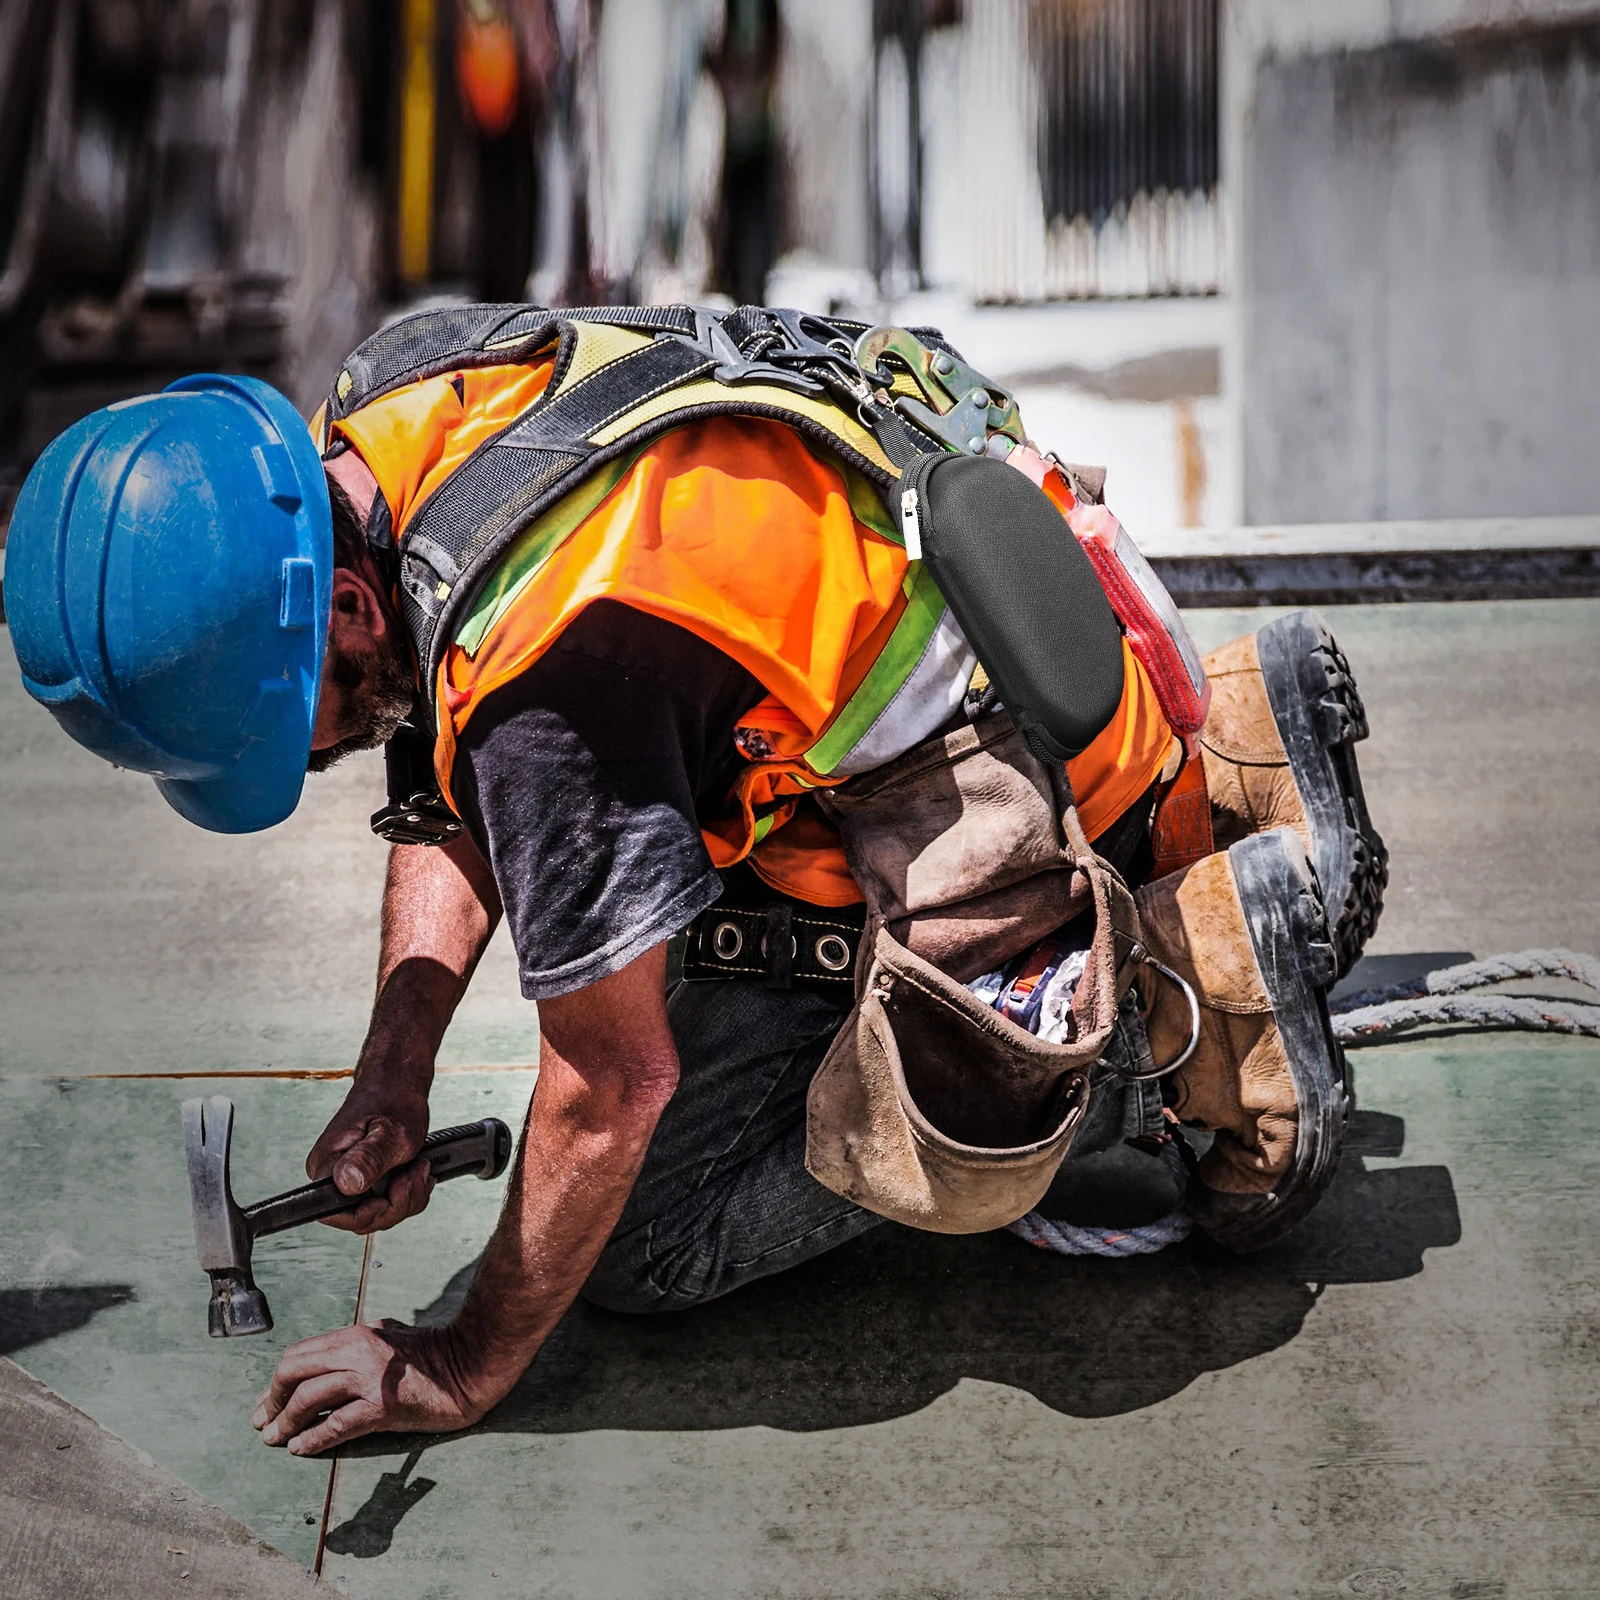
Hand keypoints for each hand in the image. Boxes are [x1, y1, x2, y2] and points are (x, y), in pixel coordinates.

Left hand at [253, 1320, 494, 1453]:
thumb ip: (360, 1345)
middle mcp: (358, 1352)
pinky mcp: (383, 1406)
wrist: (471, 1365)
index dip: (277, 1380)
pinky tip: (301, 1449)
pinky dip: (313, 1440)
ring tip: (274, 1440)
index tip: (268, 1400)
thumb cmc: (435, 1352)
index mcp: (358, 1335)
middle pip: (294, 1371)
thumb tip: (329, 1361)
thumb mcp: (391, 1336)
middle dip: (272, 1399)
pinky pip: (336, 1425)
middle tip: (264, 1421)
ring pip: (308, 1398)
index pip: (300, 1353)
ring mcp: (370, 1379)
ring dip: (285, 1423)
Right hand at [307, 1076, 433, 1233]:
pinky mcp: (365, 1178)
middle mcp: (331, 1176)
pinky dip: (409, 1191)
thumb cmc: (393, 1098)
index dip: (373, 1213)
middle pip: (363, 1219)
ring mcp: (348, 1178)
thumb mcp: (392, 1132)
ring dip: (408, 1195)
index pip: (339, 1216)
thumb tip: (347, 1183)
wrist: (398, 1081)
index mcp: (326, 1167)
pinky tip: (418, 1170)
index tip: (397, 1187)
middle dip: (399, 1203)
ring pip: (380, 1213)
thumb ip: (370, 1159)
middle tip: (416, 1170)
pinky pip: (387, 1202)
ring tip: (420, 1165)